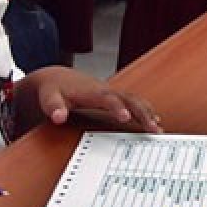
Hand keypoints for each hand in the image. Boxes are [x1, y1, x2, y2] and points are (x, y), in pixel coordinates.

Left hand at [15, 66, 161, 134]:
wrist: (57, 78)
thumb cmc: (54, 89)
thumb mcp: (48, 97)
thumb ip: (53, 107)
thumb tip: (58, 117)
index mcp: (92, 91)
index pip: (108, 98)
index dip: (117, 107)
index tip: (126, 117)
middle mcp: (106, 90)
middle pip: (129, 99)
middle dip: (142, 112)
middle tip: (152, 127)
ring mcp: (112, 93)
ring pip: (135, 100)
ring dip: (148, 113)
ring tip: (158, 128)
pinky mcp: (115, 97)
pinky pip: (134, 102)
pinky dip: (146, 110)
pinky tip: (154, 121)